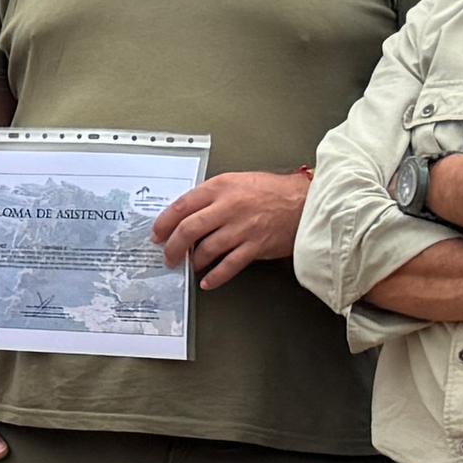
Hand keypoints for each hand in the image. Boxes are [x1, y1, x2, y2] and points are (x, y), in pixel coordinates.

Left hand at [152, 167, 310, 287]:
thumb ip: (212, 196)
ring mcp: (242, 228)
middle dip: (172, 246)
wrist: (305, 201)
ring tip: (188, 265)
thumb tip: (186, 215)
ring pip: (206, 249)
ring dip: (192, 261)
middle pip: (188, 229)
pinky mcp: (256, 246)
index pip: (182, 206)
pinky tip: (206, 281)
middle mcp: (229, 207)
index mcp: (221, 187)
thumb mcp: (237, 182)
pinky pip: (229, 265)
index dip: (164, 223)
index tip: (157, 233)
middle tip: (167, 255)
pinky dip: (215, 276)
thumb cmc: (273, 191)